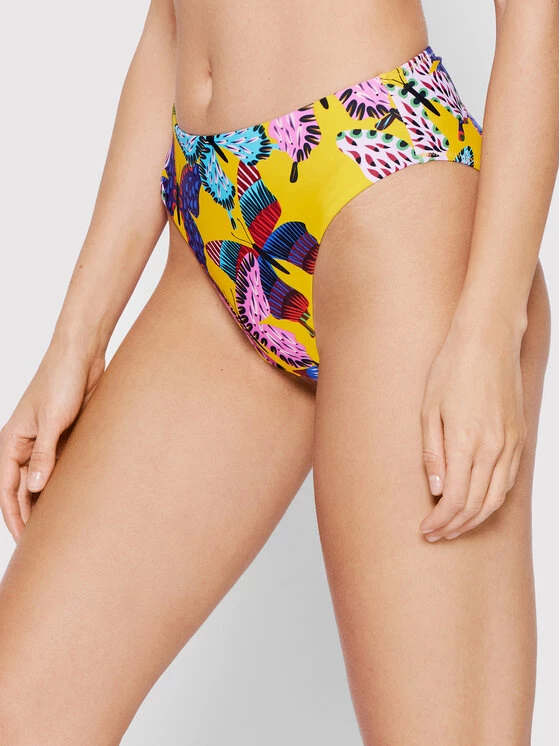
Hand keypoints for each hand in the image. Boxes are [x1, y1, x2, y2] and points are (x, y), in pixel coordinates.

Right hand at [0, 337, 104, 540]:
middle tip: (42, 543)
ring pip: (42, 480)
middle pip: (22, 489)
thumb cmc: (61, 380)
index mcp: (12, 442)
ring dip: (47, 501)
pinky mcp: (64, 436)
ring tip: (58, 527)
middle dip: (29, 515)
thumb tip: (34, 488)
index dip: (14, 516)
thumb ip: (45, 453)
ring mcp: (45, 441)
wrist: (81, 355)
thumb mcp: (52, 420)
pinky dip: (63, 483)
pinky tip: (74, 499)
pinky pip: (60, 467)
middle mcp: (25, 445)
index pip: (7, 489)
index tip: (24, 541)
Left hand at [419, 312, 526, 541]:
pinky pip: (510, 480)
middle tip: (436, 534)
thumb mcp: (428, 409)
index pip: (455, 500)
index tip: (425, 530)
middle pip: (477, 505)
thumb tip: (437, 490)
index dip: (440, 521)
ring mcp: (511, 443)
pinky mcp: (519, 437)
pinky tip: (478, 503)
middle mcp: (493, 448)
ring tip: (454, 526)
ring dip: (475, 518)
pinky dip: (494, 499)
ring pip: (497, 498)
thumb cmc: (451, 369)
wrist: (488, 341)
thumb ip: (432, 453)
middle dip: (455, 526)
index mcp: (466, 442)